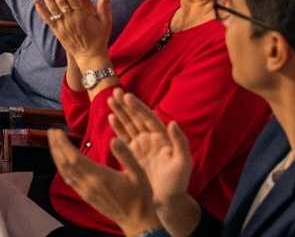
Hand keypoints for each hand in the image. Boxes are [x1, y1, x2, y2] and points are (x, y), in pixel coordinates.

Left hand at [33, 0, 113, 67]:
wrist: (90, 56)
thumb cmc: (99, 38)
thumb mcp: (105, 22)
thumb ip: (104, 8)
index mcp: (83, 14)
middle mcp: (71, 18)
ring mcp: (63, 24)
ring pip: (53, 7)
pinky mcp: (57, 31)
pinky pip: (47, 19)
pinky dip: (41, 10)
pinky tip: (36, 1)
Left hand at [48, 130, 161, 236]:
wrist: (137, 222)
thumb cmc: (140, 197)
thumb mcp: (139, 173)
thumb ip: (126, 155)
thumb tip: (114, 139)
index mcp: (100, 176)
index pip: (75, 158)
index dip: (63, 144)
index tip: (57, 131)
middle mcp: (89, 184)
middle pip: (66, 164)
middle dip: (56, 146)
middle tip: (52, 132)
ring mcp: (85, 191)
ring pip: (65, 172)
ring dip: (57, 156)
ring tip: (53, 142)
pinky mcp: (86, 196)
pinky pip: (69, 180)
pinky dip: (62, 168)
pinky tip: (61, 160)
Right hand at [109, 89, 193, 212]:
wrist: (167, 202)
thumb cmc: (178, 183)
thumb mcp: (183, 163)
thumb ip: (180, 142)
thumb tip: (173, 122)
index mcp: (163, 138)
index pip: (149, 118)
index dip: (138, 107)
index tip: (128, 96)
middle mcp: (151, 139)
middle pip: (137, 118)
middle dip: (126, 105)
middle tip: (115, 92)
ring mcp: (141, 146)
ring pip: (129, 125)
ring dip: (120, 112)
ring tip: (110, 100)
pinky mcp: (133, 154)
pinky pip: (124, 137)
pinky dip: (117, 128)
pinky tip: (110, 117)